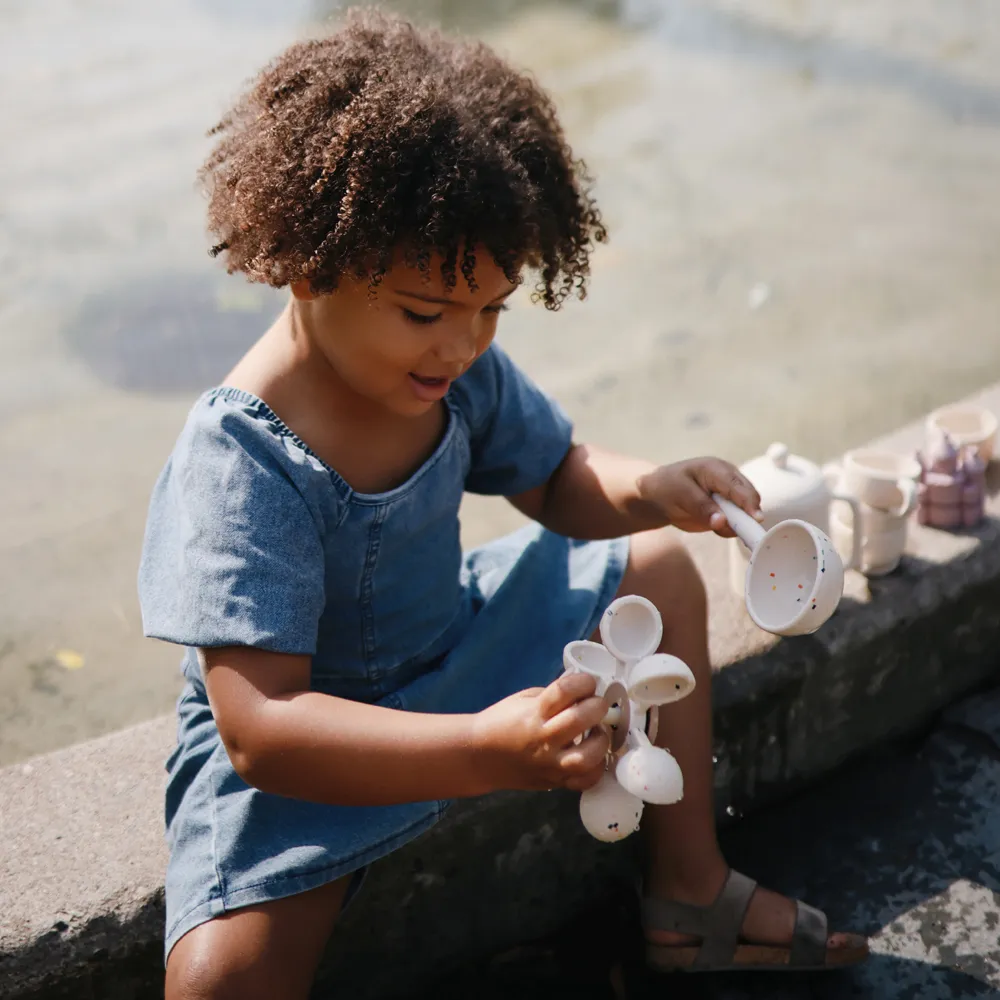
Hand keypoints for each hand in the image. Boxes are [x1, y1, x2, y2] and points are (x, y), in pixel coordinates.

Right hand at [471, 672, 610, 793]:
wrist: (479, 756)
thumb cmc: (502, 722)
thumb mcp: (525, 699)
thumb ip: (554, 696)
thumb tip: (584, 692)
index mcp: (533, 713)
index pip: (564, 691)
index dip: (583, 682)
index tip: (588, 682)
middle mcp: (542, 739)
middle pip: (579, 720)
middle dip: (597, 707)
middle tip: (597, 705)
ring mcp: (549, 764)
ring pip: (585, 758)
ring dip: (600, 742)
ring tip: (597, 733)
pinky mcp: (553, 782)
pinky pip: (583, 782)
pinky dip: (595, 770)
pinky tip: (592, 757)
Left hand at [639, 457, 761, 536]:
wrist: (657, 495)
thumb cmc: (668, 487)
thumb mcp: (681, 494)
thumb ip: (702, 507)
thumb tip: (722, 521)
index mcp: (717, 470)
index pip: (739, 487)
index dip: (749, 503)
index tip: (757, 520)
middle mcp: (729, 481)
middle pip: (749, 499)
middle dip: (748, 516)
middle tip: (746, 533)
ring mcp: (729, 496)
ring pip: (745, 512)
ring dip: (739, 525)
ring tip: (720, 528)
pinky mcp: (726, 510)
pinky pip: (735, 523)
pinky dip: (730, 529)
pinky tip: (717, 529)